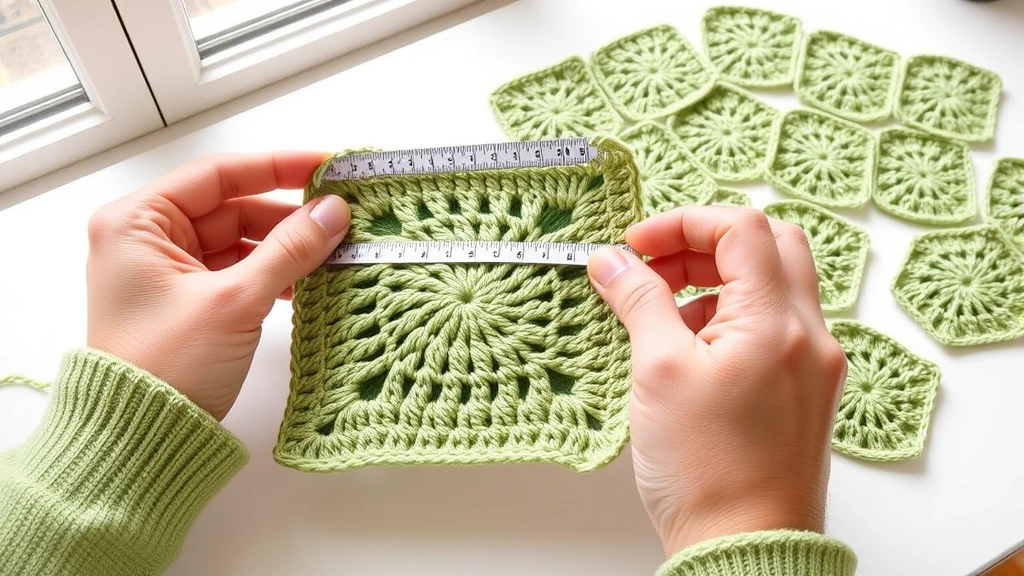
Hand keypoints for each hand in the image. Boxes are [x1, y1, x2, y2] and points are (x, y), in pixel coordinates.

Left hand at [86, 152, 349, 419]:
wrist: (142, 440)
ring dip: (286, 248)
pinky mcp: (186, 301)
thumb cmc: (166, 367)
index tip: (326, 167)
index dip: (277, 167)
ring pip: (240, 242)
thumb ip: (290, 249)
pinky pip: (239, 272)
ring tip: (334, 254)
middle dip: (288, 216)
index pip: (218, 175)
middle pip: (232, 209)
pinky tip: (310, 283)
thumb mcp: (236, 300)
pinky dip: (273, 275)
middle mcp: (146, 239)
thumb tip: (333, 211)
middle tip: (341, 219)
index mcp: (137, 223)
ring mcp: (167, 272)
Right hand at [586, 206, 846, 556]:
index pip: (741, 228)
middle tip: (654, 267)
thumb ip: (638, 301)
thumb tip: (613, 261)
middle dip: (704, 244)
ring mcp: (811, 363)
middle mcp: (808, 335)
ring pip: (771, 285)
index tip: (636, 246)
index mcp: (777, 322)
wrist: (744, 549)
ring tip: (661, 316)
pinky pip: (771, 326)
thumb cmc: (707, 472)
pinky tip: (687, 349)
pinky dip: (729, 317)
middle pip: (767, 246)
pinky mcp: (802, 389)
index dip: (682, 223)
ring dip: (716, 281)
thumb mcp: (657, 372)